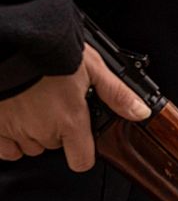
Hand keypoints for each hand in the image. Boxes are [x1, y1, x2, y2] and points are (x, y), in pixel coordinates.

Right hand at [0, 44, 150, 171]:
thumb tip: (141, 112)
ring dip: (33, 132)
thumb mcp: (92, 68)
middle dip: (57, 130)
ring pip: (29, 146)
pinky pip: (5, 149)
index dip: (84, 152)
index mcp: (69, 120)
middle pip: (55, 146)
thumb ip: (116, 94)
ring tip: (33, 104)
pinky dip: (9, 138)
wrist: (13, 40)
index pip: (81, 160)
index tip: (81, 139)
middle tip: (55, 104)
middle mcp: (42, 130)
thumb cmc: (50, 51)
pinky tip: (15, 118)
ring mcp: (15, 129)